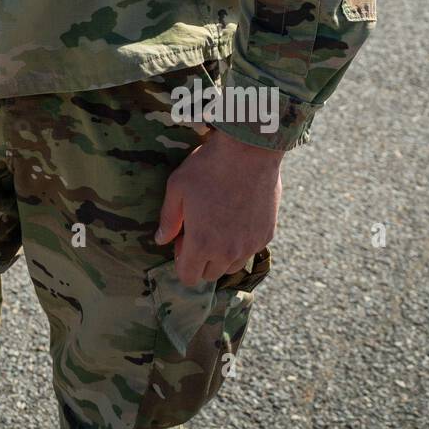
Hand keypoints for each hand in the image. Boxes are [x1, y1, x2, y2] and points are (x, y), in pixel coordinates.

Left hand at [155, 129, 281, 286]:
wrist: (249, 151)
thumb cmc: (208, 167)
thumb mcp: (177, 188)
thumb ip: (168, 219)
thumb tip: (161, 240)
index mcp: (202, 244)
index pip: (188, 277)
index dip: (181, 262)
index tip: (181, 241)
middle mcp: (228, 252)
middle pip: (210, 274)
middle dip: (200, 259)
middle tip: (198, 229)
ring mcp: (250, 244)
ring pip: (232, 266)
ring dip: (222, 255)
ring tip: (217, 225)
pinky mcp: (267, 234)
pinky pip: (250, 250)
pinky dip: (241, 242)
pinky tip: (236, 217)